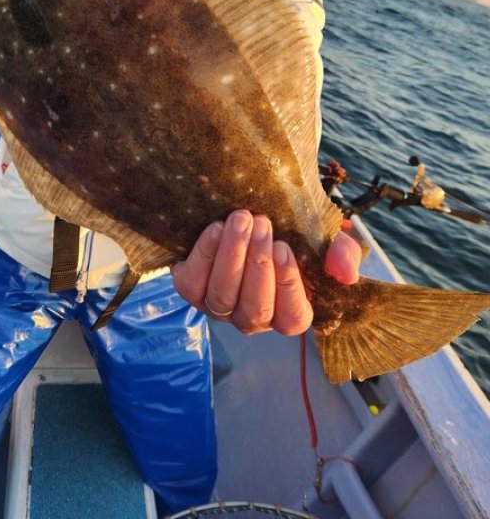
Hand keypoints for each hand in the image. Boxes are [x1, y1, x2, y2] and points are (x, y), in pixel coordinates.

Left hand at [170, 210, 360, 335]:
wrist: (243, 217)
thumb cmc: (287, 233)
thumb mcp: (321, 240)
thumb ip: (342, 255)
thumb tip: (346, 274)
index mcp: (286, 313)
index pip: (291, 319)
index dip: (288, 287)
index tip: (283, 248)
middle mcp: (251, 317)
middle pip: (254, 308)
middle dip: (258, 264)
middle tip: (262, 222)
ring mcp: (217, 307)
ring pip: (222, 295)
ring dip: (232, 255)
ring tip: (241, 219)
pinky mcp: (189, 289)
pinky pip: (191, 282)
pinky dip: (203, 254)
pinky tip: (215, 228)